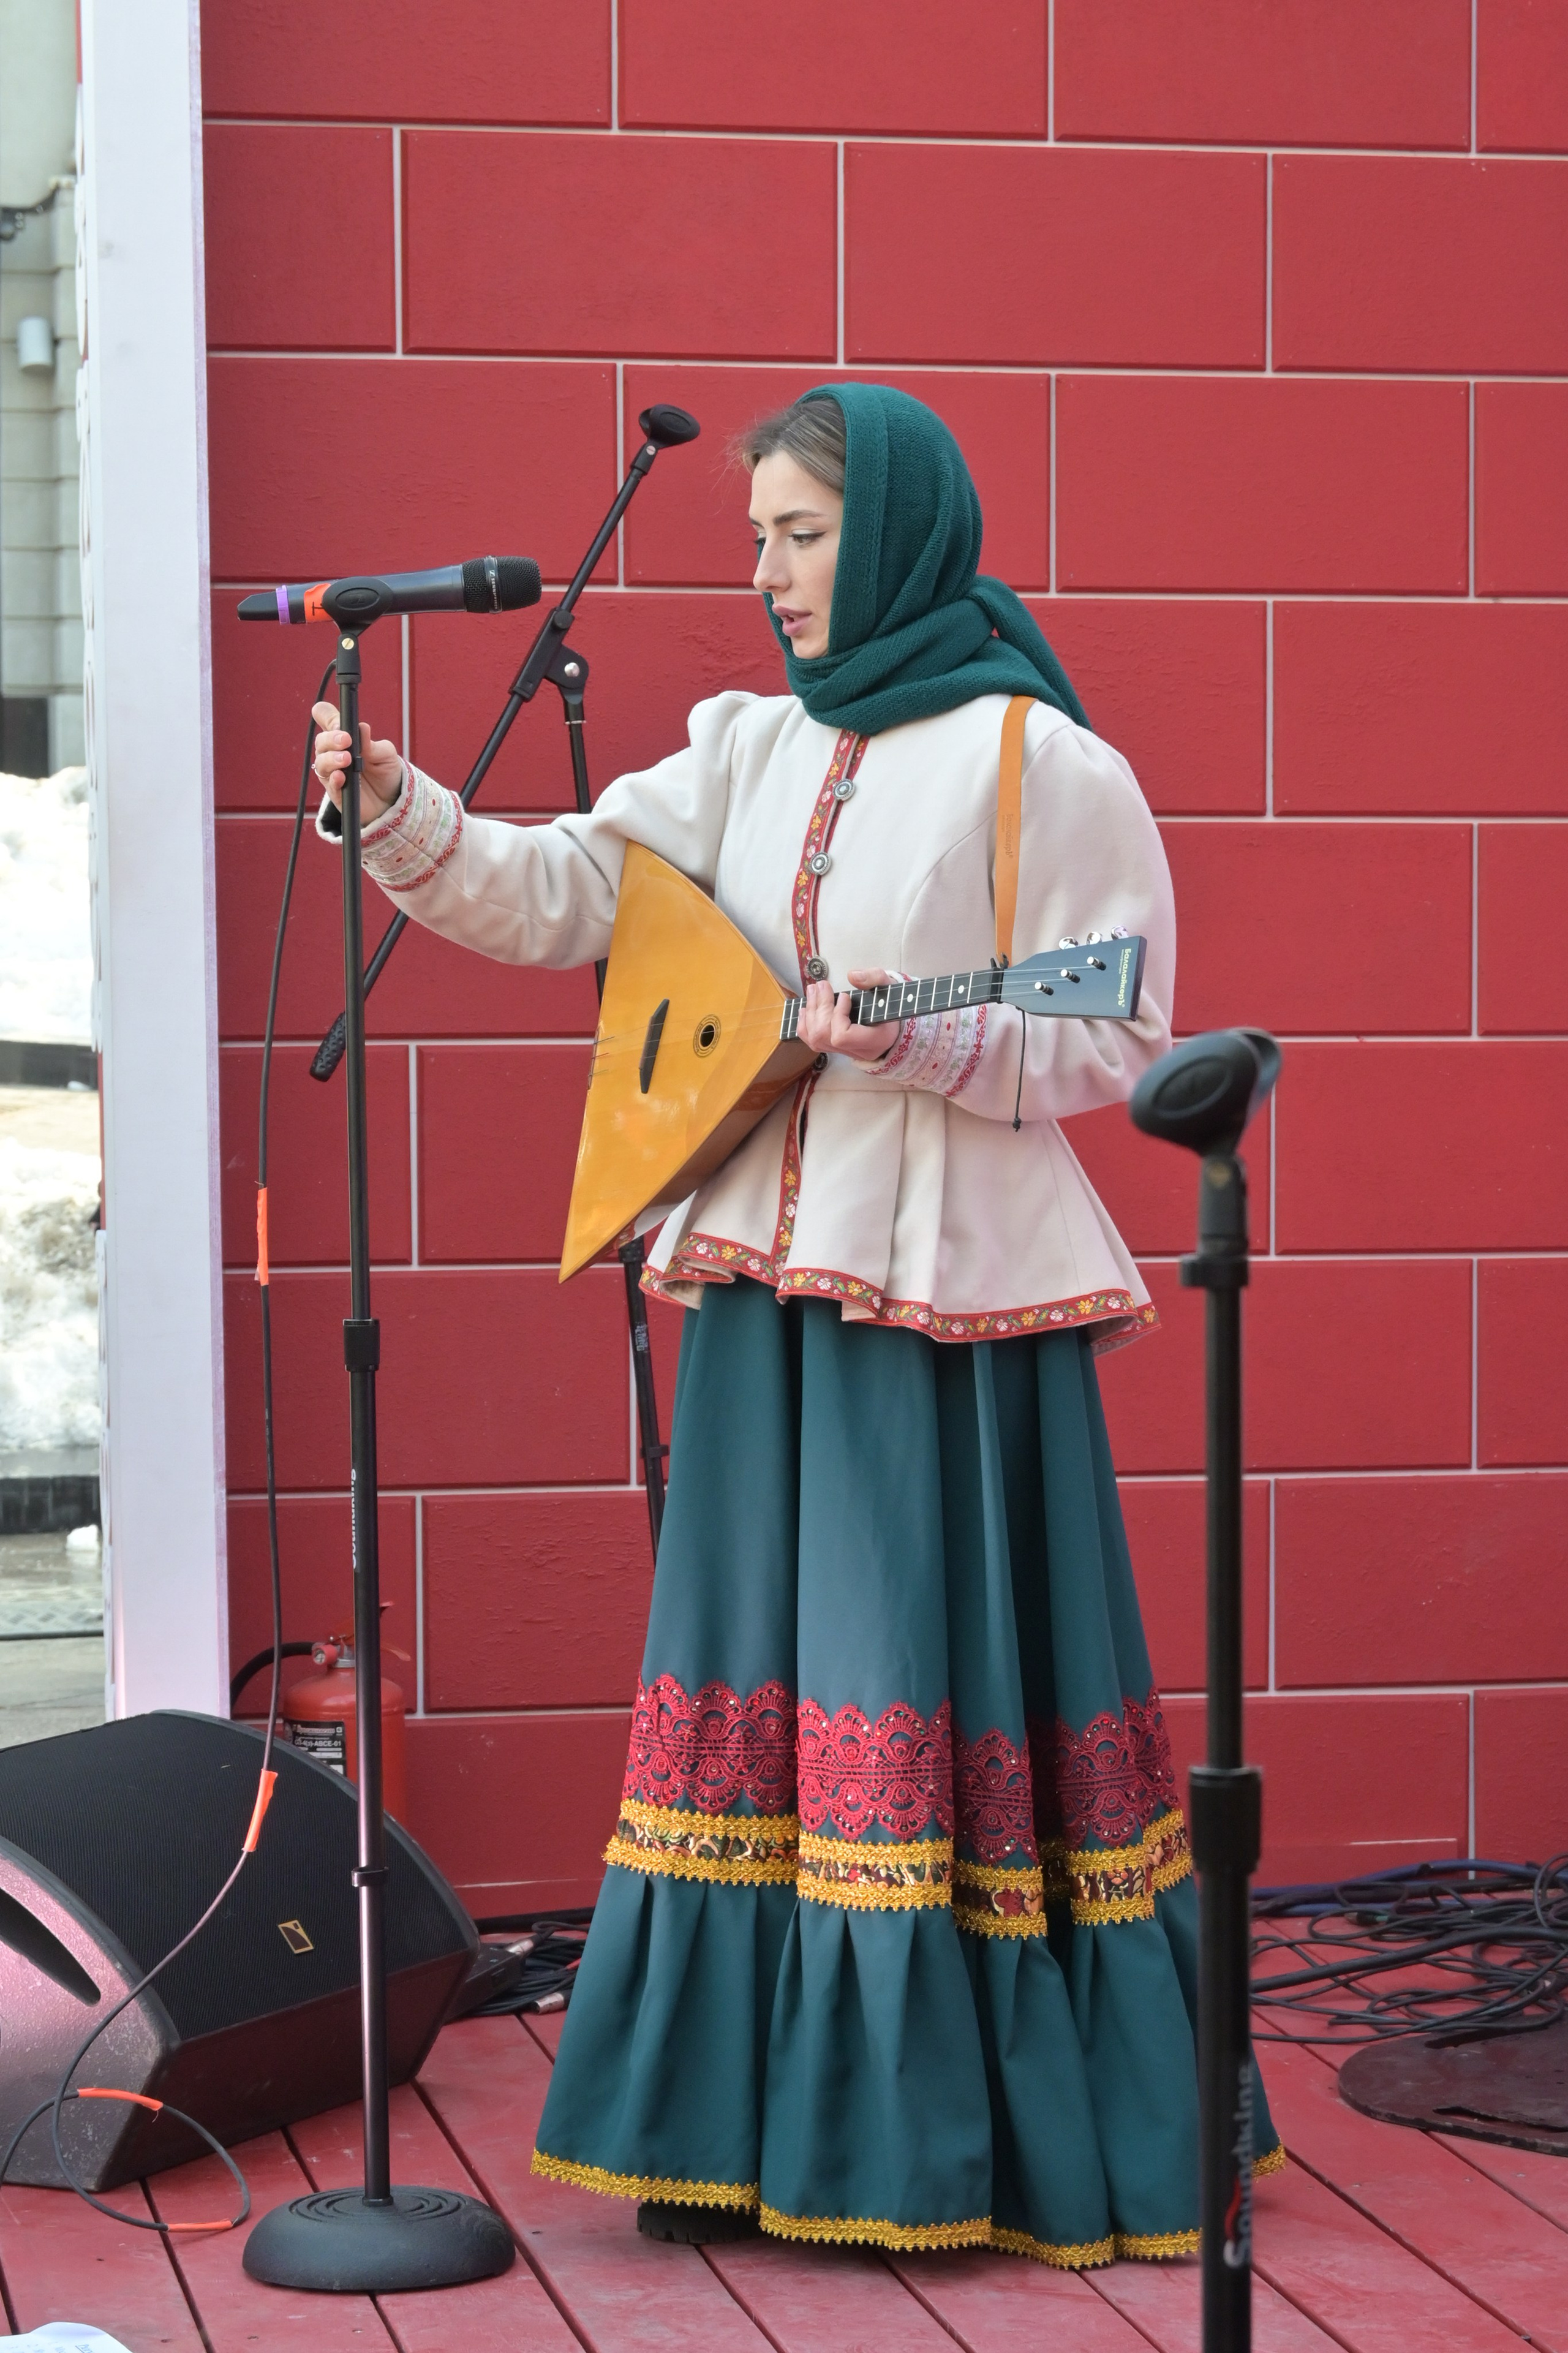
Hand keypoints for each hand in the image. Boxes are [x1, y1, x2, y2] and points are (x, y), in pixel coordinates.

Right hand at [312, 702, 403, 819]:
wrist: (393, 800)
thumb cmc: (386, 770)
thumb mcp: (386, 754)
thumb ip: (373, 744)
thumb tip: (363, 728)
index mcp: (344, 736)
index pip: (325, 718)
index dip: (326, 716)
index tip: (338, 722)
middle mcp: (334, 752)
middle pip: (321, 741)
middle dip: (331, 739)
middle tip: (346, 740)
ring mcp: (333, 772)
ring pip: (321, 762)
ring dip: (331, 758)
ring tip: (346, 759)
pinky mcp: (336, 792)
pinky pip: (329, 785)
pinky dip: (334, 779)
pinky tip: (341, 776)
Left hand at [796, 968, 901, 1063]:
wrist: (894, 1019)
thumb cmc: (891, 1003)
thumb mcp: (888, 987)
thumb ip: (874, 979)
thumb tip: (852, 976)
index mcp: (874, 1041)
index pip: (842, 1036)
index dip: (837, 1015)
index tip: (844, 996)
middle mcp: (859, 1051)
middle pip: (824, 1036)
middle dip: (819, 1008)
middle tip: (820, 985)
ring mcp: (847, 1053)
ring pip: (816, 1040)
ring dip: (810, 1013)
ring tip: (813, 991)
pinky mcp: (837, 1049)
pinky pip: (814, 1043)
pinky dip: (805, 1025)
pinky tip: (805, 1008)